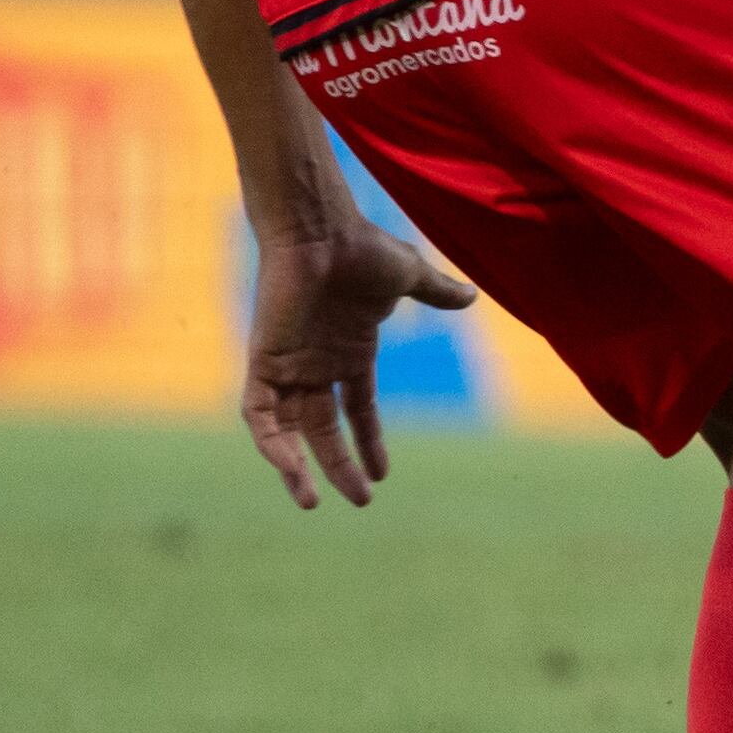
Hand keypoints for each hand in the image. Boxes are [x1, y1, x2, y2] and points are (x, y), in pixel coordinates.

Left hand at [242, 214, 471, 508]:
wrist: (320, 231)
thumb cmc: (361, 248)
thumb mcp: (409, 276)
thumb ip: (436, 292)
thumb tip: (472, 297)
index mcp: (348, 352)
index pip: (357, 410)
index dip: (369, 441)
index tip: (383, 474)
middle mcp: (316, 365)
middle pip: (325, 430)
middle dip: (340, 466)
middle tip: (359, 499)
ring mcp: (289, 365)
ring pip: (288, 431)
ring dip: (298, 467)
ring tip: (312, 501)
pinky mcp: (265, 362)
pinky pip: (260, 414)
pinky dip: (271, 441)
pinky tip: (287, 465)